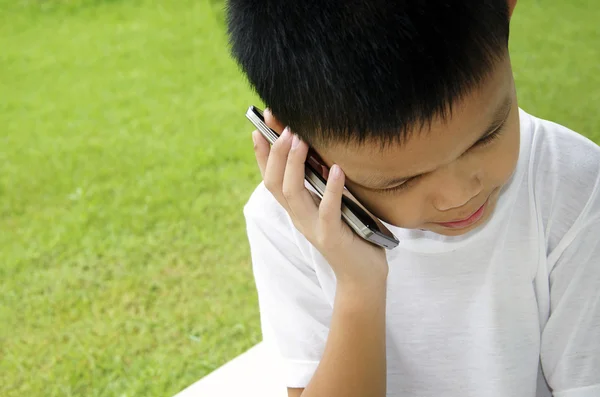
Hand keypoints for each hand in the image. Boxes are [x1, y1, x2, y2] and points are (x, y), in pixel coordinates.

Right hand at [251, 109, 388, 286]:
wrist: (362, 276)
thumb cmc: (351, 236)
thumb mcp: (331, 206)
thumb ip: (320, 186)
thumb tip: (320, 154)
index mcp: (296, 209)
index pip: (270, 180)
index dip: (262, 156)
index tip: (258, 130)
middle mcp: (298, 218)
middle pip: (274, 184)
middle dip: (276, 155)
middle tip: (284, 129)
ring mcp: (313, 228)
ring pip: (293, 194)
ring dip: (294, 165)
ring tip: (301, 141)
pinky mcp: (332, 236)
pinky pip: (327, 211)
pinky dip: (331, 189)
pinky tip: (336, 169)